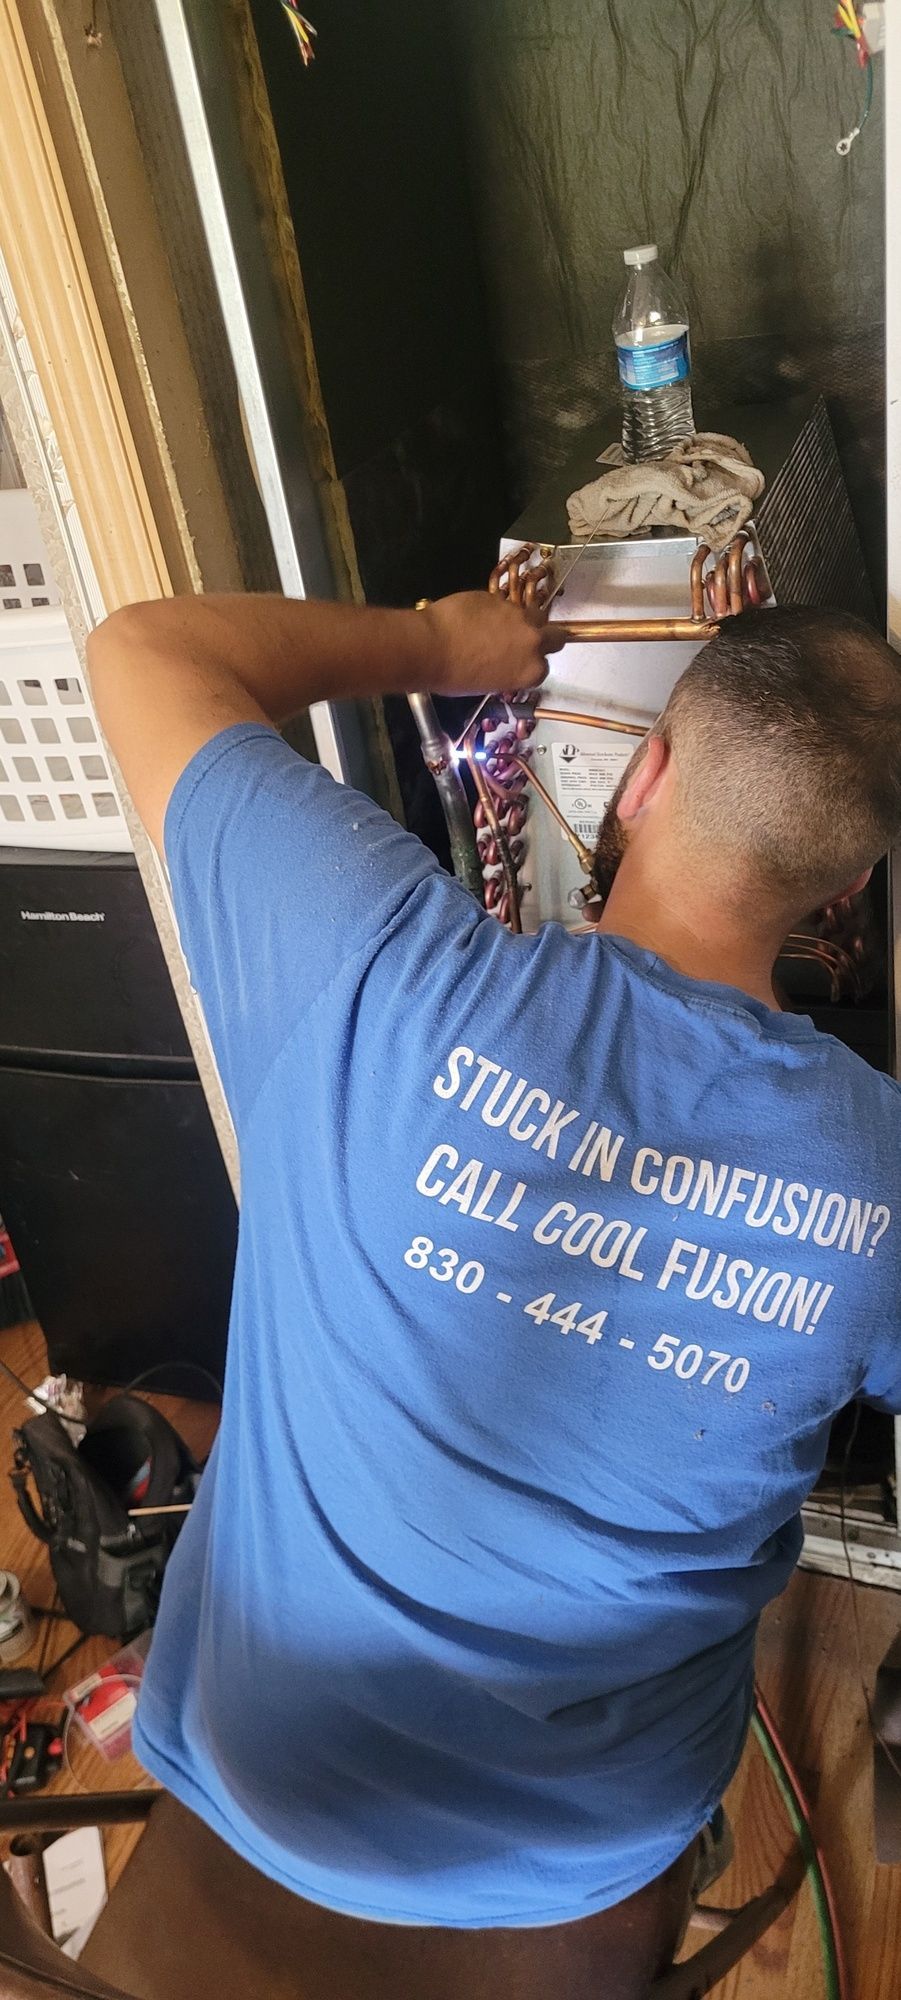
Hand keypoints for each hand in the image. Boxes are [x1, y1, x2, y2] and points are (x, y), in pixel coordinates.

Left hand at [420, 590, 563, 697]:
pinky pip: (504, 604)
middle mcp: (532, 642)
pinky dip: (495, 610)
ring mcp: (517, 616)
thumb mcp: (488, 684)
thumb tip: (505, 662)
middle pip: (556, 635)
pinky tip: (475, 618)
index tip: (521, 663)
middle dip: (545, 637)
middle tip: (524, 640)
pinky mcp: (499, 598)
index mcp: (531, 671)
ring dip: (522, 621)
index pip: (544, 667)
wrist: (431, 647)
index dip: (532, 664)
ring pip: (532, 615)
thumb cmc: (454, 675)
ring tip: (499, 627)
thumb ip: (508, 671)